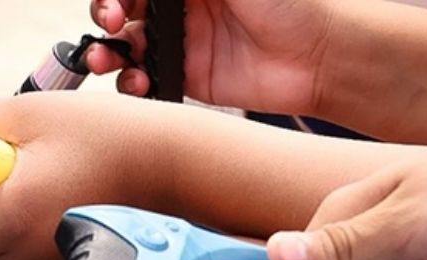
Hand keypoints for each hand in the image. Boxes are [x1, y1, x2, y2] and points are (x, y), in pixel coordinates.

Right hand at [86, 0, 335, 114]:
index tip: (116, 4)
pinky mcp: (190, 80)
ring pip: (128, 47)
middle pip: (124, 11)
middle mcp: (182, 6)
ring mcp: (183, 44)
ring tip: (105, 61)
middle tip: (112, 26)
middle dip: (106, 17)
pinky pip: (147, 82)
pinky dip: (132, 84)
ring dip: (108, 53)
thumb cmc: (290, 0)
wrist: (321, 54)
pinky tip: (137, 83)